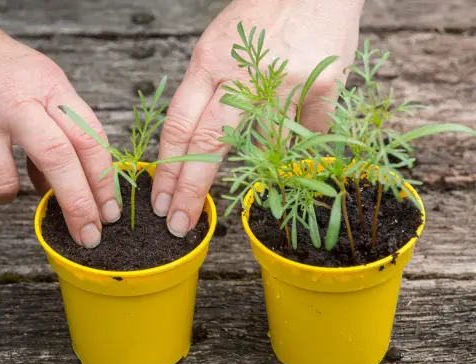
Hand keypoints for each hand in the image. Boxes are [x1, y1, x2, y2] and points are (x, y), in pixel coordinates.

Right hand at [0, 1, 118, 247]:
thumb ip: (58, 131)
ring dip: (9, 197)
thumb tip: (61, 190)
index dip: (104, 182)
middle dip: (79, 206)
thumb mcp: (40, 82)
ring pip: (4, 184)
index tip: (109, 212)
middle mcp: (14, 99)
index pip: (89, 138)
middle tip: (89, 235)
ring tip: (4, 182)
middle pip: (59, 160)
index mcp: (48, 86)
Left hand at [152, 0, 363, 236]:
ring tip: (245, 173)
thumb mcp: (218, 45)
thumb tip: (196, 145)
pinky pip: (305, 133)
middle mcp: (243, 75)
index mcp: (209, 62)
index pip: (179, 126)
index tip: (159, 200)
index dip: (167, 169)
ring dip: (253, 166)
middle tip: (178, 224)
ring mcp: (285, 83)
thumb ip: (206, 92)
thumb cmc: (261, 15)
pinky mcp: (323, 87)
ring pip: (262, 146)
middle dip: (189, 190)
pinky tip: (295, 133)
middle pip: (209, 145)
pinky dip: (298, 140)